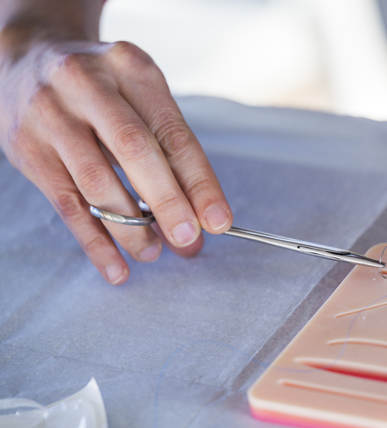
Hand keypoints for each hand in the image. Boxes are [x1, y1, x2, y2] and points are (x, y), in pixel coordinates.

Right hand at [0, 3, 231, 284]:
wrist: (25, 59)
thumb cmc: (102, 87)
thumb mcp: (139, 95)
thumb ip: (170, 152)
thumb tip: (201, 219)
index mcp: (130, 67)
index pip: (173, 132)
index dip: (199, 181)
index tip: (218, 221)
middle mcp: (87, 84)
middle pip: (135, 151)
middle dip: (167, 202)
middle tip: (187, 239)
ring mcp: (50, 115)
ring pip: (96, 182)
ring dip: (130, 227)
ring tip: (153, 253)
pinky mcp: (26, 148)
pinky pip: (66, 204)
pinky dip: (94, 241)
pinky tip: (116, 267)